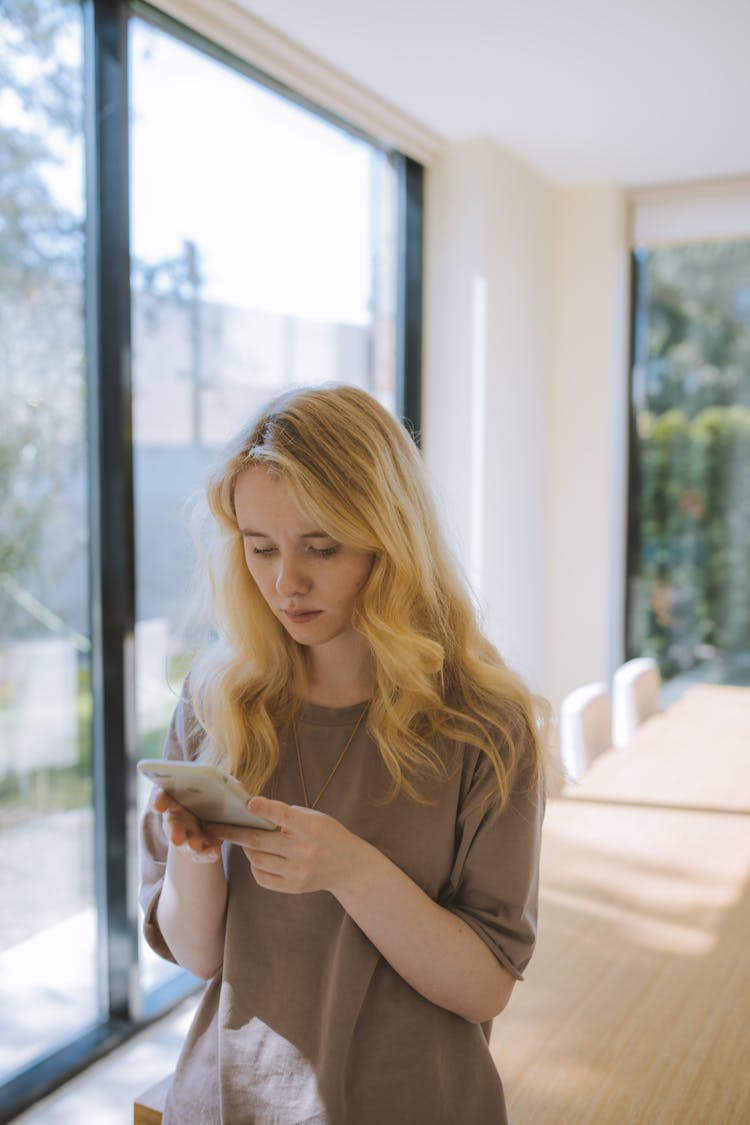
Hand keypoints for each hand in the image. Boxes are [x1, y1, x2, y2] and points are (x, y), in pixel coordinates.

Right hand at [152, 788, 221, 863]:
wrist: (218, 818)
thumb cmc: (213, 795)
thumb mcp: (218, 786)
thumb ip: (226, 784)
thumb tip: (238, 786)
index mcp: (175, 798)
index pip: (162, 796)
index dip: (159, 800)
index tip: (158, 805)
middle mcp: (175, 818)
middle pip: (171, 825)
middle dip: (174, 831)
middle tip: (176, 838)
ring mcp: (185, 835)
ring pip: (184, 842)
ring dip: (189, 845)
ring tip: (196, 846)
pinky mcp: (197, 848)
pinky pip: (200, 853)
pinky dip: (207, 854)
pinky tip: (215, 853)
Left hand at [211, 796, 360, 894]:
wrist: (349, 866)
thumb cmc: (327, 834)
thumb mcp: (314, 817)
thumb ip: (287, 815)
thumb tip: (252, 812)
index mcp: (310, 827)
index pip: (283, 816)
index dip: (264, 809)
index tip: (248, 803)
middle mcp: (304, 850)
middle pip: (259, 841)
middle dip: (233, 833)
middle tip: (213, 826)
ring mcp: (298, 872)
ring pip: (257, 859)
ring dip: (247, 849)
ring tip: (248, 841)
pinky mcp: (294, 887)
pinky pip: (262, 877)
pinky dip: (255, 866)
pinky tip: (260, 858)